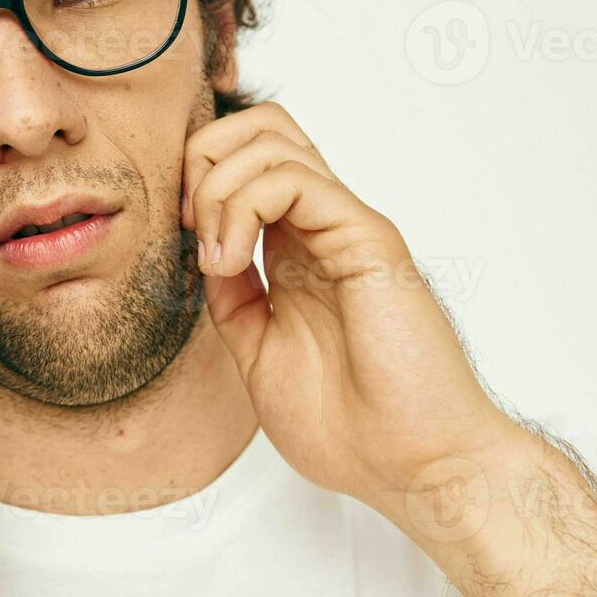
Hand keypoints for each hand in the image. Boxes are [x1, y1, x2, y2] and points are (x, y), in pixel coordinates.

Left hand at [181, 102, 519, 507]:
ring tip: (214, 257)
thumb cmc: (353, 428)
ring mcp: (345, 229)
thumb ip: (232, 303)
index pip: (247, 162)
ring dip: (217, 186)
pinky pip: (294, 178)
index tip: (183, 241)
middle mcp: (322, 229)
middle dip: (202, 160)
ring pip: (271, 138)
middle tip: (191, 228)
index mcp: (298, 252)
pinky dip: (242, 205)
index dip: (197, 180)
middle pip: (260, 127)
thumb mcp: (259, 357)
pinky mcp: (365, 239)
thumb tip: (201, 257)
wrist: (414, 468)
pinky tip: (230, 262)